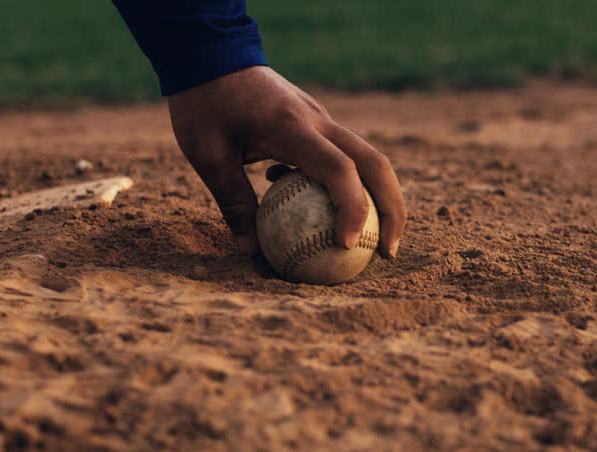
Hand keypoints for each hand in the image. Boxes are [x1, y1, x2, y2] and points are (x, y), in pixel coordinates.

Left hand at [167, 66, 405, 257]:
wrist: (211, 53)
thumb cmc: (205, 104)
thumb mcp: (208, 156)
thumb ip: (233, 202)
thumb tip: (249, 252)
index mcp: (293, 128)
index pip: (339, 169)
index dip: (352, 208)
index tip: (346, 246)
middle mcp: (318, 121)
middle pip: (375, 164)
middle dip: (391, 209)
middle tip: (387, 253)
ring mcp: (322, 119)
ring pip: (368, 160)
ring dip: (380, 199)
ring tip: (374, 243)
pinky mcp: (316, 123)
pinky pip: (344, 158)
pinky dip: (351, 189)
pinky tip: (328, 220)